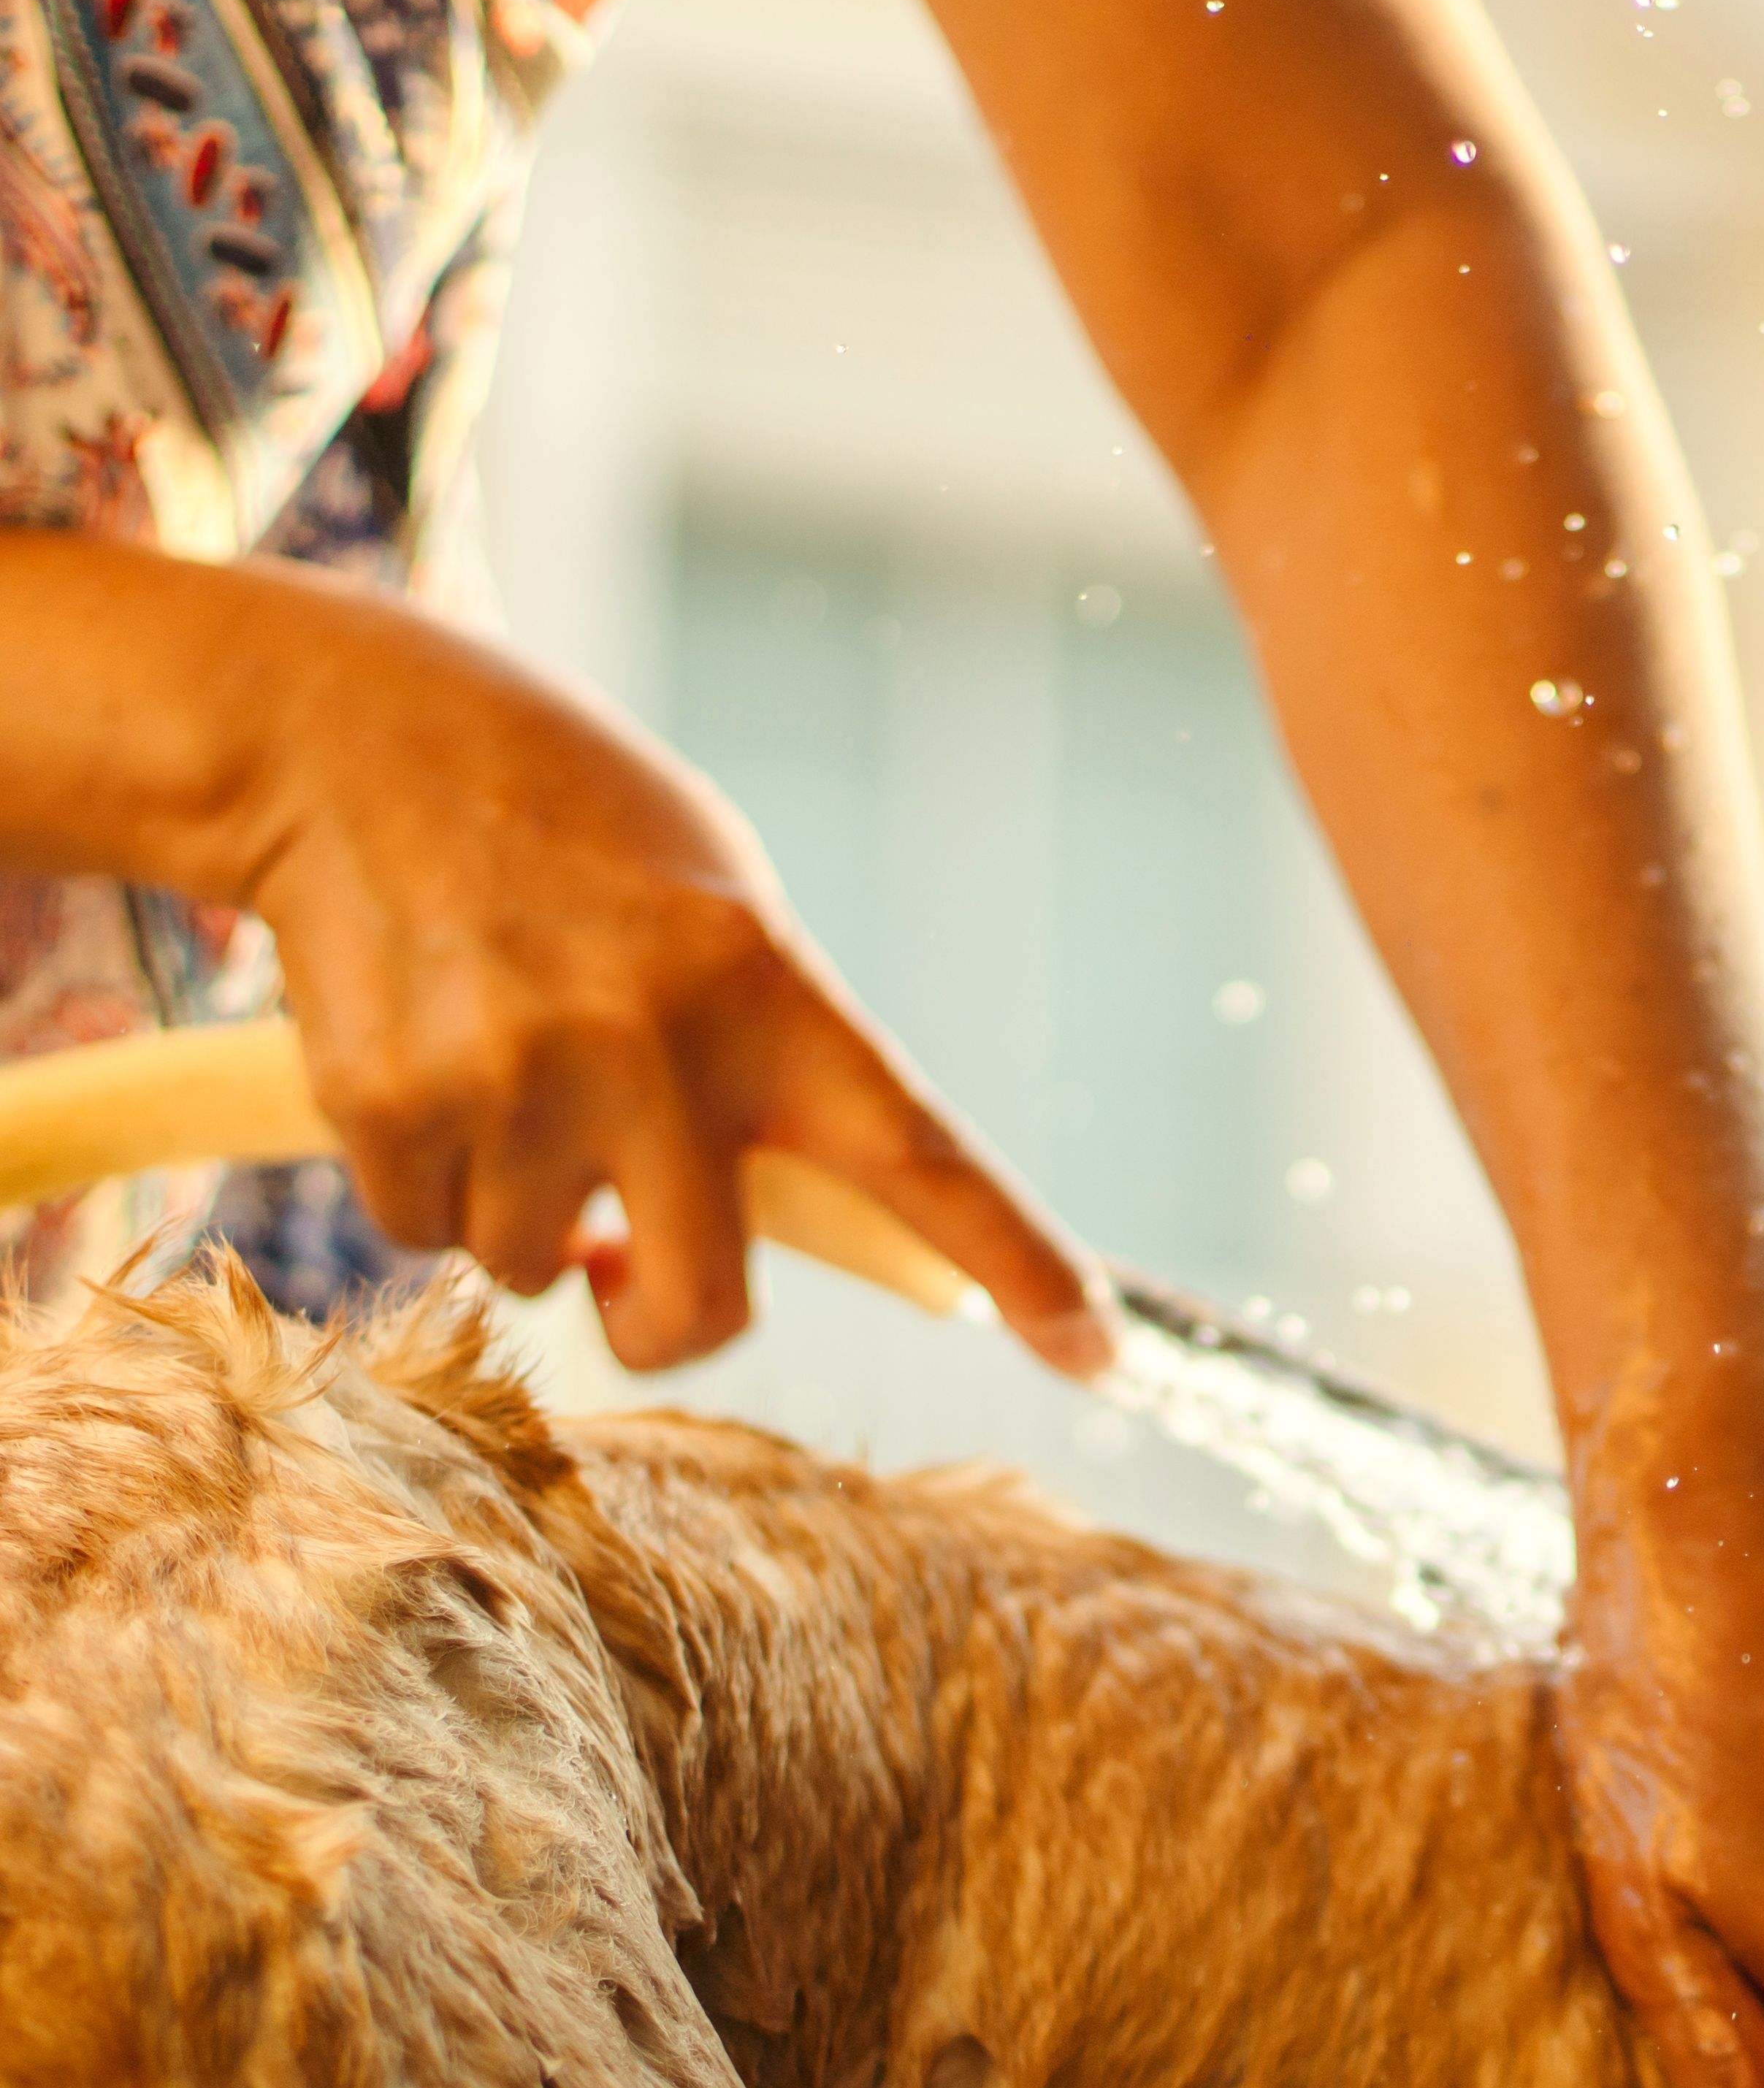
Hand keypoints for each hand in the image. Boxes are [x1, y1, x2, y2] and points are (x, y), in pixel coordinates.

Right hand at [237, 580, 1103, 1373]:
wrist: (344, 735)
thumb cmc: (565, 827)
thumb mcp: (718, 906)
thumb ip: (770, 1058)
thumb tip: (799, 1220)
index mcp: (768, 990)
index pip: (924, 1156)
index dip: (1016, 1262)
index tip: (1095, 1352)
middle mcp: (655, 1048)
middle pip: (704, 1306)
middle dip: (660, 1323)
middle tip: (629, 1274)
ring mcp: (517, 1080)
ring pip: (536, 1267)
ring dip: (523, 1214)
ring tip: (501, 1071)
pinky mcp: (388, 1101)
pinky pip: (421, 1228)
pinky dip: (424, 1179)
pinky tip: (422, 1061)